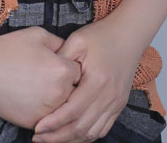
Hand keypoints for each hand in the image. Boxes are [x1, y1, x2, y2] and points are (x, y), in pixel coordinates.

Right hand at [0, 26, 81, 128]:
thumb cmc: (9, 48)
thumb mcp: (38, 34)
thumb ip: (60, 43)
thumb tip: (69, 51)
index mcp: (62, 70)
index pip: (79, 72)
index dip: (69, 66)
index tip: (59, 64)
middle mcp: (59, 93)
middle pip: (74, 92)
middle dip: (67, 85)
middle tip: (49, 77)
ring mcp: (46, 111)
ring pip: (62, 108)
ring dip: (57, 101)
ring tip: (40, 88)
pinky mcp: (33, 122)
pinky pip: (47, 119)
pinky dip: (43, 112)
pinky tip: (31, 99)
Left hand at [30, 18, 141, 142]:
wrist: (129, 35)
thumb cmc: (102, 35)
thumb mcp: (78, 40)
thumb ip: (61, 58)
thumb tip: (45, 76)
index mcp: (97, 81)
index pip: (73, 111)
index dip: (53, 122)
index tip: (37, 128)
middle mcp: (109, 96)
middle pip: (81, 127)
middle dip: (58, 137)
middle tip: (38, 138)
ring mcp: (116, 103)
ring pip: (92, 133)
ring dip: (71, 139)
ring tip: (51, 139)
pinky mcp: (119, 105)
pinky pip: (102, 129)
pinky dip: (86, 136)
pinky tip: (71, 135)